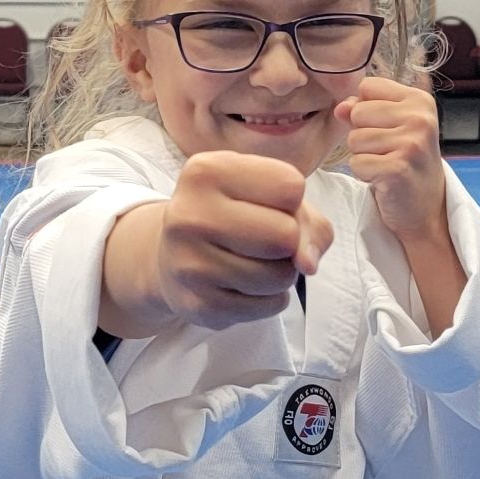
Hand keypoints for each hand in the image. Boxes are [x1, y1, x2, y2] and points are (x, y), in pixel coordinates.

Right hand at [156, 151, 332, 329]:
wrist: (171, 258)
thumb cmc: (231, 218)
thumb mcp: (266, 197)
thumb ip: (307, 221)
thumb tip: (308, 264)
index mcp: (206, 172)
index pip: (291, 186)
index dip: (291, 201)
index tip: (265, 206)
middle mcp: (190, 215)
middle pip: (286, 234)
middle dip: (289, 242)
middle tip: (264, 241)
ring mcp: (190, 264)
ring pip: (280, 276)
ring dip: (281, 274)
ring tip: (253, 263)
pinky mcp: (198, 305)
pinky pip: (269, 306)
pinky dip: (270, 299)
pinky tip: (244, 287)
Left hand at [336, 77, 443, 240]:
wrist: (425, 205)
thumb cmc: (405, 161)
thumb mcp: (389, 127)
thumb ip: (362, 109)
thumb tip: (340, 107)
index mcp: (419, 100)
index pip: (367, 87)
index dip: (366, 109)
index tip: (387, 129)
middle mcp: (420, 118)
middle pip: (358, 112)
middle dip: (362, 135)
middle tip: (386, 152)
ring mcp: (412, 143)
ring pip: (355, 139)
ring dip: (363, 156)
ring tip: (386, 164)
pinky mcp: (398, 168)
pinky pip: (357, 163)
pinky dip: (364, 174)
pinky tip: (383, 178)